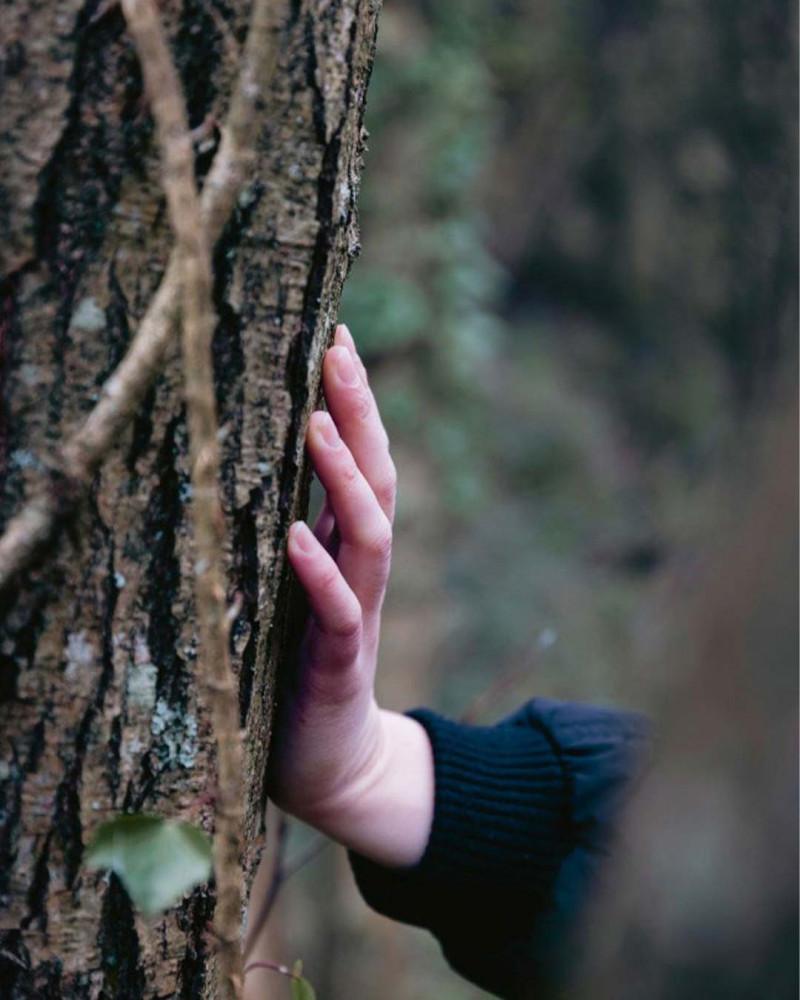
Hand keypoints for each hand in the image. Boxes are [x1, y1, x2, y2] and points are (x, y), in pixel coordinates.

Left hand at [267, 325, 433, 867]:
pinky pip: (338, 612)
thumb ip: (302, 538)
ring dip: (346, 476)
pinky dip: (320, 571)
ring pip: (368, 535)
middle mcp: (359, 573)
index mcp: (349, 552)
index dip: (355, 402)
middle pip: (376, 480)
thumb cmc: (304, 672)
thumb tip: (265, 472)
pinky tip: (295, 533)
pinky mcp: (338, 666)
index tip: (336, 335)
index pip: (364, 463)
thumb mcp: (302, 592)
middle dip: (360, 412)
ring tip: (317, 420)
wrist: (334, 765)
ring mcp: (355, 616)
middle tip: (337, 346)